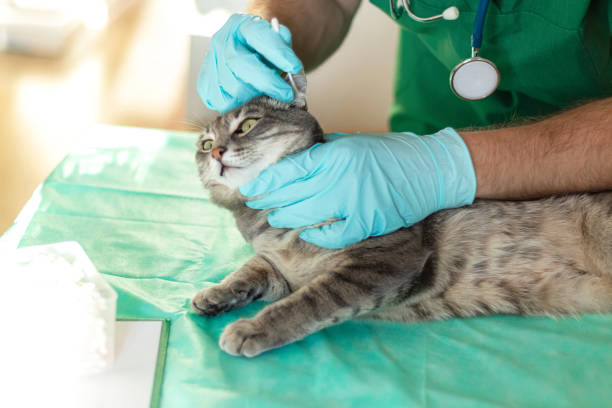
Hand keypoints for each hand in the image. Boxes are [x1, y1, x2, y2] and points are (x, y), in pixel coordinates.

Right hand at [197, 14, 302, 113]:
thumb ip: (286, 51)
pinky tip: (251, 101)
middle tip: (287, 94)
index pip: (259, 36)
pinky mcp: (205, 85)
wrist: (246, 56)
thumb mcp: (279, 45)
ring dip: (256, 97)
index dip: (277, 53)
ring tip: (268, 97)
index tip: (294, 67)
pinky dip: (241, 106)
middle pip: (240, 64)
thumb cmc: (266, 52)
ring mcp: (210, 63)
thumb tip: (292, 68)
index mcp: (242, 26)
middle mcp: (222, 42)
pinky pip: (224, 103)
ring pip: (233, 88)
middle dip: (267, 82)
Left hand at [239, 128, 476, 248]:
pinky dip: (319, 236)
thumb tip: (296, 160)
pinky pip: (334, 234)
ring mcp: (354, 200)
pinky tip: (308, 234)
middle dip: (270, 200)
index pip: (290, 169)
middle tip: (256, 204)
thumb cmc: (392, 153)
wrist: (431, 169)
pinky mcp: (368, 221)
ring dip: (288, 218)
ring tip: (276, 218)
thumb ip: (324, 151)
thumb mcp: (354, 142)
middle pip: (293, 193)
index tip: (250, 187)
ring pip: (308, 214)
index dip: (267, 181)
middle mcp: (341, 176)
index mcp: (336, 153)